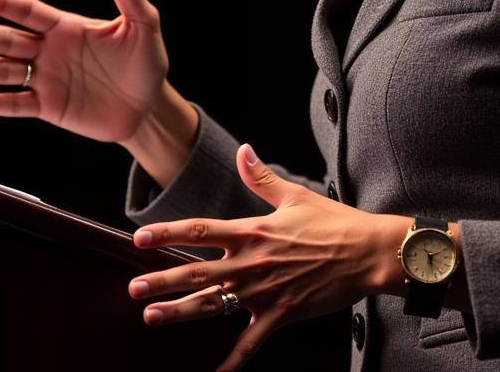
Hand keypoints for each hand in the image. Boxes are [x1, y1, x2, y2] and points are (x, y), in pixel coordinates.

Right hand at [0, 0, 168, 143]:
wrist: (150, 105)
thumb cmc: (147, 61)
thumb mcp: (142, 22)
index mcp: (67, 27)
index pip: (28, 11)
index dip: (3, 3)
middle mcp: (50, 50)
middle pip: (10, 40)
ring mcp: (47, 79)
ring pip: (6, 72)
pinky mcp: (49, 106)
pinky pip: (16, 103)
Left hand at [129, 143, 388, 371]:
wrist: (366, 253)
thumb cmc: (333, 223)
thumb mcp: (294, 195)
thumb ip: (261, 178)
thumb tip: (242, 150)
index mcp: (253, 231)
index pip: (200, 231)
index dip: (168, 233)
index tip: (140, 238)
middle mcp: (252, 262)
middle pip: (197, 271)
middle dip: (162, 280)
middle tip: (134, 288)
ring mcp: (264, 292)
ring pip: (213, 304)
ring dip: (179, 312)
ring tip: (152, 316)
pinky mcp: (280, 315)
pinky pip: (249, 343)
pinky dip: (231, 362)